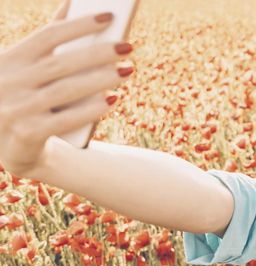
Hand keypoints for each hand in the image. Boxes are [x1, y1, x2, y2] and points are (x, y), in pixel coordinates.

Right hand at [0, 0, 132, 176]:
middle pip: (61, 63)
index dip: (79, 25)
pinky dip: (91, 109)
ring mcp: (16, 109)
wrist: (8, 146)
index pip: (48, 36)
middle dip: (98, 53)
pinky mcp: (26, 135)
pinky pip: (65, 120)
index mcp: (9, 60)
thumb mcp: (25, 70)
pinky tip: (113, 100)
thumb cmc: (24, 98)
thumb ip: (45, 42)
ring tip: (128, 70)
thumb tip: (73, 4)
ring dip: (101, 79)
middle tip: (128, 47)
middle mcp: (8, 82)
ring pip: (66, 90)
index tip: (110, 16)